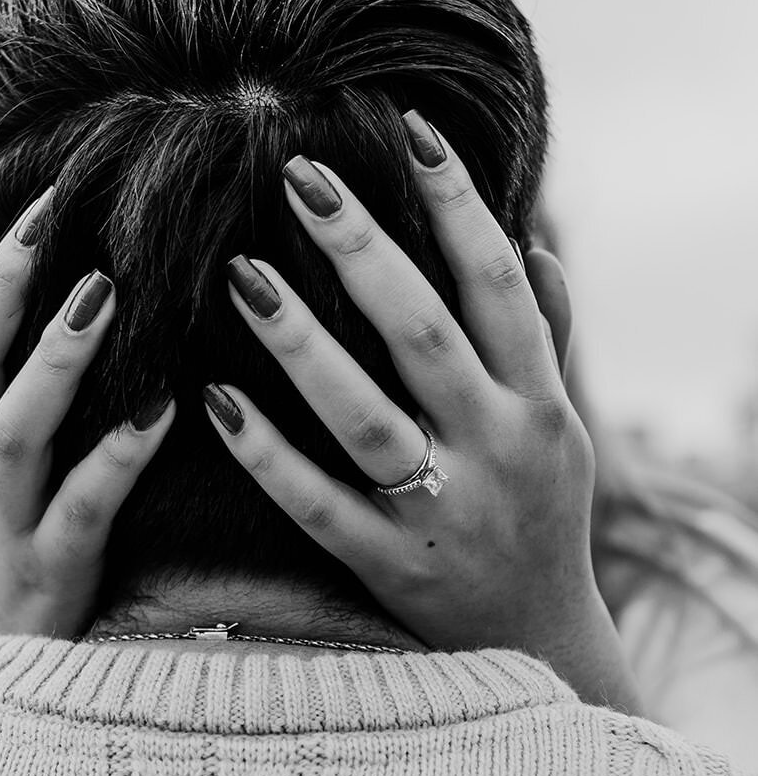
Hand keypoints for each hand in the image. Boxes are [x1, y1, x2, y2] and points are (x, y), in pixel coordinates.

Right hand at [0, 191, 174, 646]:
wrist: (0, 701)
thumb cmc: (18, 571)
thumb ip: (13, 404)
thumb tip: (67, 308)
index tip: (10, 183)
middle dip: (4, 278)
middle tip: (58, 204)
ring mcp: (3, 528)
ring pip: (10, 429)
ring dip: (56, 357)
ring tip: (106, 289)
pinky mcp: (51, 580)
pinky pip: (81, 510)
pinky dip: (119, 457)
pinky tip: (168, 409)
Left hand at [204, 123, 642, 713]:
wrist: (534, 645)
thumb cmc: (540, 516)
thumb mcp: (563, 430)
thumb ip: (545, 339)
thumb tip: (531, 242)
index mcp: (540, 405)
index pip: (500, 287)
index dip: (459, 206)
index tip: (410, 130)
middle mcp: (497, 451)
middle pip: (425, 336)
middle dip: (363, 252)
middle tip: (300, 176)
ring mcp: (441, 513)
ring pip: (366, 418)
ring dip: (301, 344)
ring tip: (241, 272)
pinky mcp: (387, 567)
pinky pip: (317, 505)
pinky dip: (266, 452)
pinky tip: (212, 399)